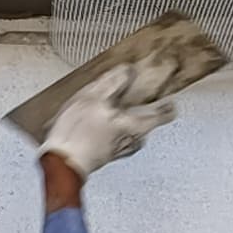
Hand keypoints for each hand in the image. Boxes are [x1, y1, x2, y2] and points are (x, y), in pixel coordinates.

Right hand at [39, 63, 173, 179]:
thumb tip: (128, 70)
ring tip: (118, 113)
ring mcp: (117, 151)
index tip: (171, 100)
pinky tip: (99, 126)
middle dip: (146, 113)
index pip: (163, 115)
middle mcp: (130, 140)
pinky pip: (117, 141)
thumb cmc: (77, 133)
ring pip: (131, 134)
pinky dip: (113, 131)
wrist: (61, 161)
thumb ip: (114, 82)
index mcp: (134, 125)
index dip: (167, 105)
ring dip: (127, 123)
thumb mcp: (94, 97)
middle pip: (147, 126)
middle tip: (143, 102)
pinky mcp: (104, 156)